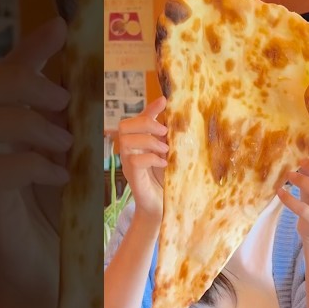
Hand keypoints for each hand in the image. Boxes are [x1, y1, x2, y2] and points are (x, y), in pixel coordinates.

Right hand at [0, 18, 70, 307]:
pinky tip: (61, 178)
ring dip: (31, 125)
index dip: (29, 48)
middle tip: (62, 105)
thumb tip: (82, 77)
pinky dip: (35, 164)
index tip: (63, 28)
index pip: (1, 75)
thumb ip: (71, 119)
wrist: (52, 272)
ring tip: (66, 146)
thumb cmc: (61, 212)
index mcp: (1, 129)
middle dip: (22, 84)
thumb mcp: (72, 156)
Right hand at [118, 96, 168, 225]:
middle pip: (125, 125)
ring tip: (166, 150)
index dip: (150, 108)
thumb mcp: (173, 154)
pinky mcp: (133, 176)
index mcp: (141, 141)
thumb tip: (183, 121)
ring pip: (127, 140)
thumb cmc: (168, 180)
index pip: (140, 118)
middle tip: (164, 133)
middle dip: (146, 124)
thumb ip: (172, 139)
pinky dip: (151, 158)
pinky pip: (134, 159)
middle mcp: (131, 149)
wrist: (164, 207)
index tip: (165, 100)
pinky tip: (163, 163)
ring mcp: (129, 163)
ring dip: (149, 141)